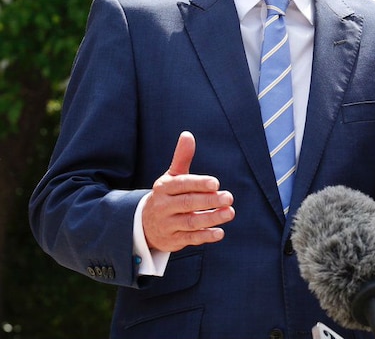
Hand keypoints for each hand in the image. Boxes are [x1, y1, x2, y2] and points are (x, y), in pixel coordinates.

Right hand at [142, 131, 234, 251]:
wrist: (144, 224)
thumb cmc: (167, 195)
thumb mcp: (172, 176)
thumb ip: (182, 157)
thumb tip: (187, 134)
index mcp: (164, 187)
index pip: (182, 184)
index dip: (198, 183)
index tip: (215, 183)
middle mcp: (164, 206)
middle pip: (187, 203)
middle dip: (209, 200)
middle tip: (229, 197)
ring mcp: (167, 224)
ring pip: (190, 222)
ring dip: (211, 218)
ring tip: (230, 213)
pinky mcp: (172, 240)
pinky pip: (189, 239)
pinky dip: (204, 236)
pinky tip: (219, 233)